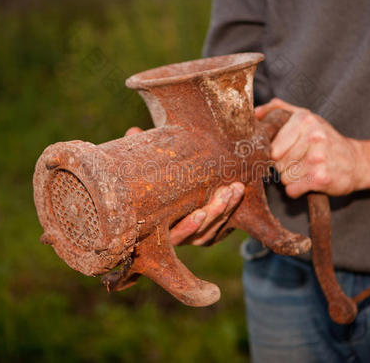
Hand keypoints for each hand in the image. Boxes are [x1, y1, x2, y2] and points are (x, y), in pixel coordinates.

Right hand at [124, 126, 244, 244]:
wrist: (162, 190)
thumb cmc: (147, 181)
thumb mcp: (145, 169)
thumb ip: (140, 155)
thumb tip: (133, 132)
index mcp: (157, 228)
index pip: (174, 235)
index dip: (188, 227)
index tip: (200, 213)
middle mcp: (175, 237)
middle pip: (199, 233)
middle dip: (215, 213)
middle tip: (225, 193)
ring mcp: (191, 237)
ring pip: (211, 229)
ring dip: (225, 209)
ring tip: (235, 188)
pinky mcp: (205, 233)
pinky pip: (220, 227)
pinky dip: (230, 210)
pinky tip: (236, 192)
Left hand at [254, 98, 365, 197]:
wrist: (356, 163)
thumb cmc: (325, 140)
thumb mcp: (307, 118)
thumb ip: (280, 110)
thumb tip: (255, 112)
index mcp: (305, 118)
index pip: (271, 145)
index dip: (276, 152)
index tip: (289, 151)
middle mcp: (313, 136)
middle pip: (276, 161)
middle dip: (284, 166)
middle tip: (301, 161)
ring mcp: (317, 158)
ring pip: (283, 177)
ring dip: (292, 178)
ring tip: (307, 170)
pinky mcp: (320, 178)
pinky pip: (292, 190)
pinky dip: (298, 190)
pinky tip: (310, 181)